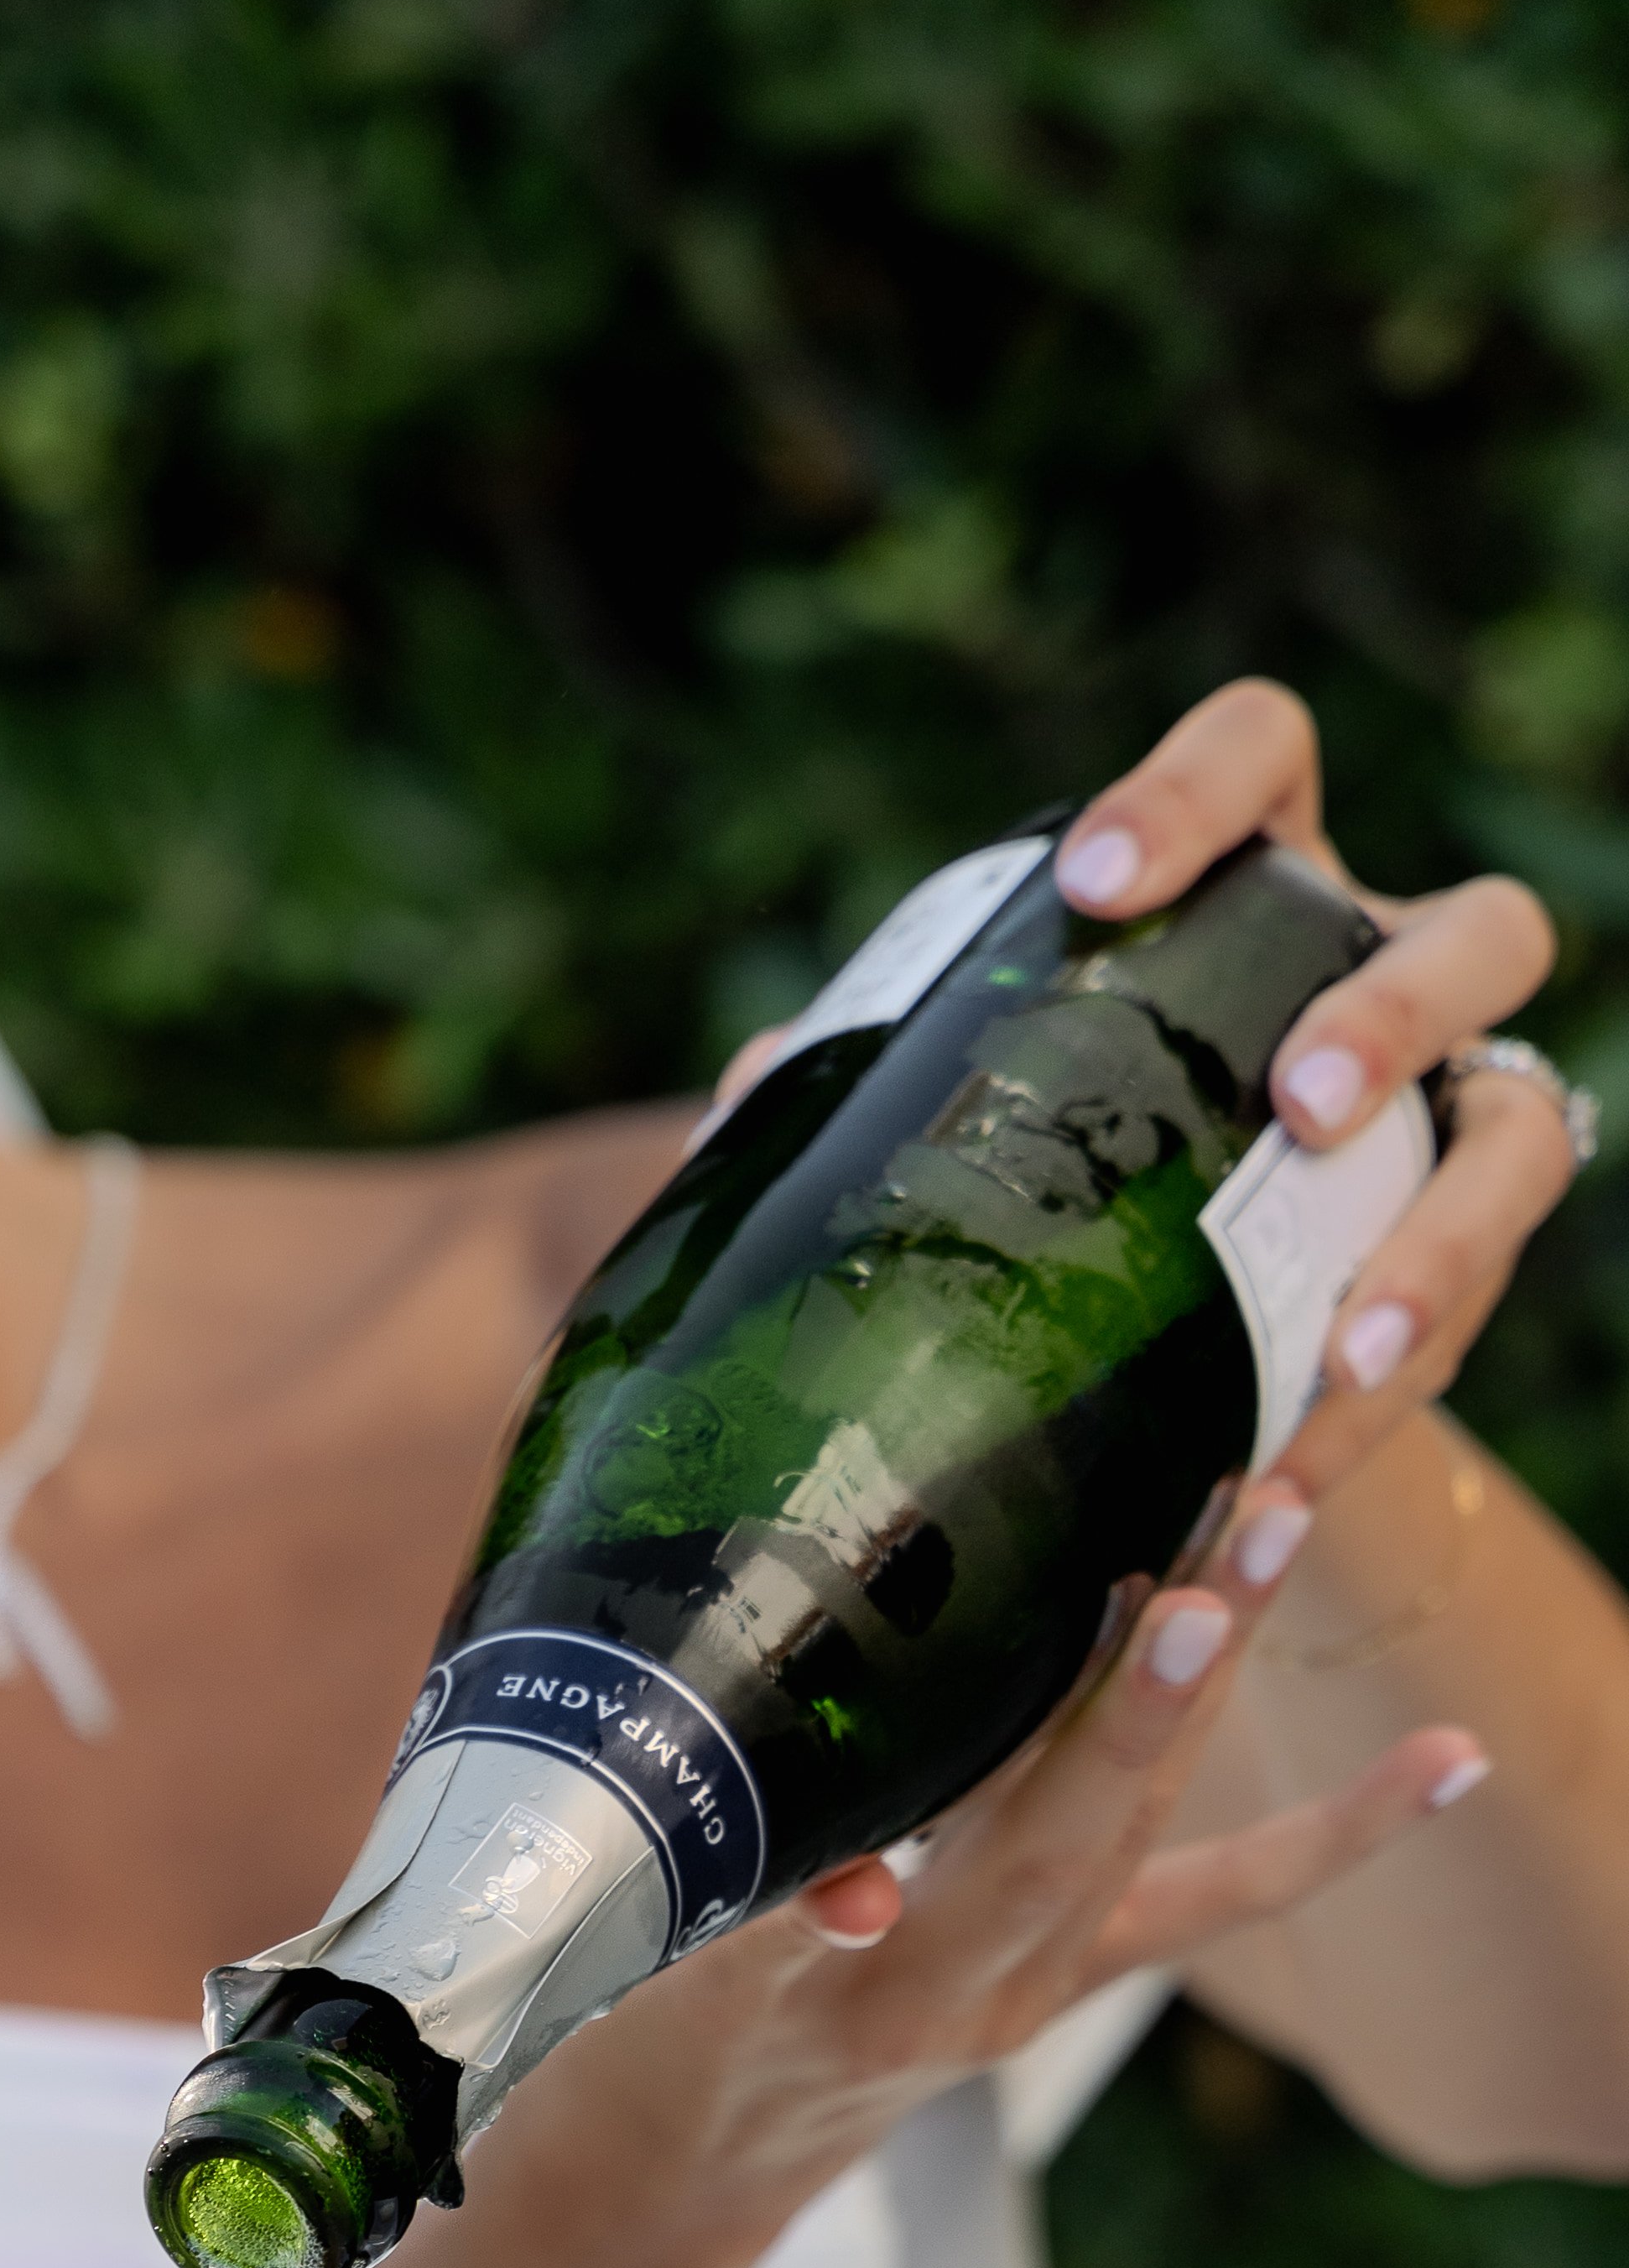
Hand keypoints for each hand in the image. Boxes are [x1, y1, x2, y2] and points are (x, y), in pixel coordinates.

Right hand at [535, 1483, 1481, 2266]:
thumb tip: (858, 1897)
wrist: (698, 2162)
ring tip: (1286, 1511)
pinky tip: (1450, 1762)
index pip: (1015, 1837)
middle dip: (1192, 1660)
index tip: (1162, 1617)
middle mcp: (1002, 1985)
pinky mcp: (1074, 1958)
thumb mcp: (686, 1999)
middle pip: (1115, 1801)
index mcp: (902, 1993)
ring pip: (1156, 1803)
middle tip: (1263, 1518)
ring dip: (1228, 1662)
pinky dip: (1333, 1828)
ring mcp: (1048, 1970)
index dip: (1095, 1727)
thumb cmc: (663, 2060)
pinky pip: (1218, 1892)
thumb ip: (764, 1939)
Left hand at [714, 683, 1575, 1609]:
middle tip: (1301, 1107)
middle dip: (1394, 1015)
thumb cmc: (1067, 1167)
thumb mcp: (981, 1120)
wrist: (1168, 1345)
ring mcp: (1454, 1126)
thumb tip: (748, 1099)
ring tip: (1343, 1355)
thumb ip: (870, 1097)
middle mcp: (1385, 982)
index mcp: (1254, 898)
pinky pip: (1461, 1341)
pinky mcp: (1462, 1268)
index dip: (1198, 794)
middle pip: (1471, 933)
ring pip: (1519, 1135)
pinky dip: (1364, 1436)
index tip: (1096, 883)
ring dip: (1441, 1247)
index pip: (1263, 760)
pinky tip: (1276, 1507)